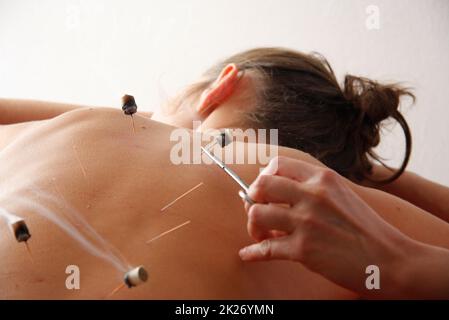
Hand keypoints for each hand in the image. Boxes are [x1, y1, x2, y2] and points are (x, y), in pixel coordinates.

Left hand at [239, 156, 418, 297]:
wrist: (389, 260)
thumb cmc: (366, 228)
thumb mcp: (342, 194)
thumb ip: (314, 187)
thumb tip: (280, 186)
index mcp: (322, 178)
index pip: (278, 164)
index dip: (264, 176)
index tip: (264, 190)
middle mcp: (312, 195)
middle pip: (260, 185)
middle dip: (252, 198)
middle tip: (258, 210)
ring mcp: (306, 222)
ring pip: (257, 214)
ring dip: (253, 226)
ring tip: (262, 234)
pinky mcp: (303, 250)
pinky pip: (265, 249)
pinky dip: (252, 253)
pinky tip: (248, 254)